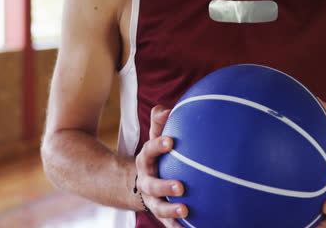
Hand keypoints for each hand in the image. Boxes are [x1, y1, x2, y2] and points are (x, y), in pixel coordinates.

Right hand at [135, 105, 188, 227]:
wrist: (140, 183)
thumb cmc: (156, 157)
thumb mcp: (154, 139)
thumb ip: (159, 125)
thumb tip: (167, 108)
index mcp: (145, 161)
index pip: (149, 151)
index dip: (157, 145)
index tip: (171, 141)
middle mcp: (146, 181)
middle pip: (151, 185)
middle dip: (164, 186)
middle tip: (180, 186)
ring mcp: (153, 199)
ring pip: (159, 207)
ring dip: (171, 210)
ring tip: (185, 211)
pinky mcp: (160, 213)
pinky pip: (168, 223)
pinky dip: (177, 227)